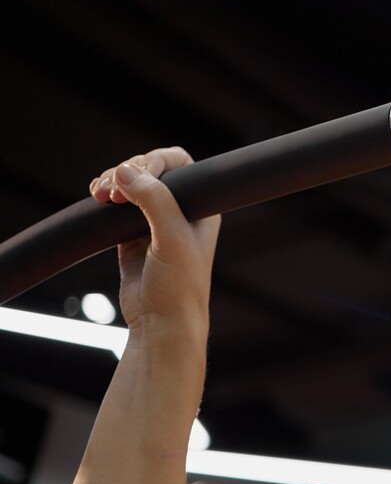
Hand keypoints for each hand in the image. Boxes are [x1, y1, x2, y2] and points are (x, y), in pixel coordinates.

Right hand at [89, 147, 219, 332]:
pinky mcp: (131, 236)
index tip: (137, 176)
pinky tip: (96, 197)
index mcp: (200, 207)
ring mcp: (154, 223)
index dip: (155, 161)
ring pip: (130, 187)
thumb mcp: (172, 237)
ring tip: (101, 195)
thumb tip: (126, 171)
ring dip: (113, 183)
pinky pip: (116, 207)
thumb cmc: (180, 285)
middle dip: (128, 172)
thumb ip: (154, 200)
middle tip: (111, 191)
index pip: (179, 165)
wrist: (161, 321)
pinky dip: (105, 198)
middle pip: (150, 171)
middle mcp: (179, 211)